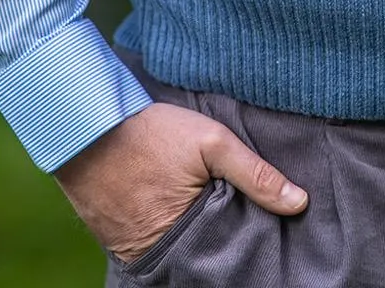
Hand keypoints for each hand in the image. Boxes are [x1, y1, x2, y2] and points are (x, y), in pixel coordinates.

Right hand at [54, 101, 307, 262]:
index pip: (226, 255)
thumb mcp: (210, 141)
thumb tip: (299, 202)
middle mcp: (160, 251)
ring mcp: (133, 249)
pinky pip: (150, 246)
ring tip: (203, 219)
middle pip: (200, 258)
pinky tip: (174, 216)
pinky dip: (164, 235)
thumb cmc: (151, 132)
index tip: (260, 237)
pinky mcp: (116, 241)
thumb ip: (255, 173)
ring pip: (176, 252)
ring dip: (189, 239)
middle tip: (230, 225)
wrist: (85, 126)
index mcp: (188, 233)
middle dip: (217, 244)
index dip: (242, 246)